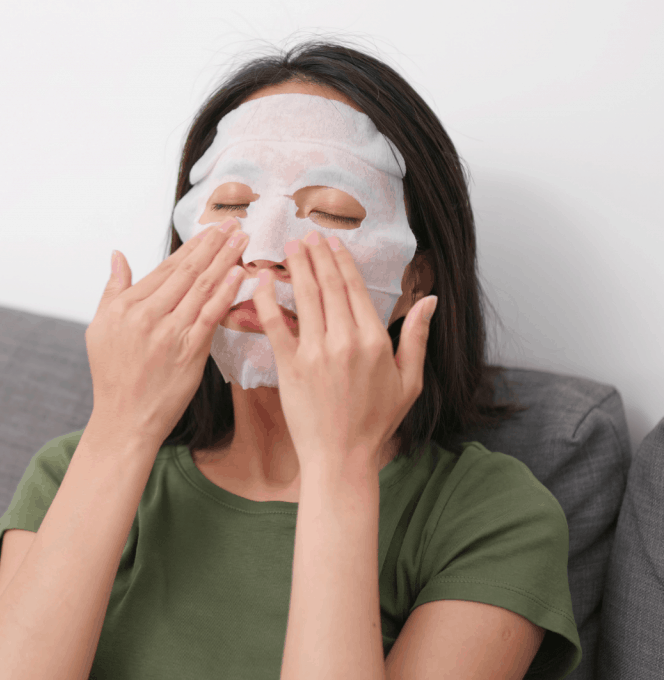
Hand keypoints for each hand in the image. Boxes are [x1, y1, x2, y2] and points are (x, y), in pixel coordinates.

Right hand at [86, 218, 249, 445]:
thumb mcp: (99, 328)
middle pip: (187, 272)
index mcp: (126, 306)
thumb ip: (112, 289)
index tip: (211, 230)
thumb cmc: (111, 376)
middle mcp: (147, 316)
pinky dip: (226, 293)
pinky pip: (211, 316)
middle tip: (233, 224)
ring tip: (241, 240)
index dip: (191, 247)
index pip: (165, 268)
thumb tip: (118, 255)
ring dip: (225, 261)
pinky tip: (240, 275)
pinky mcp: (189, 353)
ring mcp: (169, 334)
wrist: (124, 419)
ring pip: (202, 288)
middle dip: (212, 245)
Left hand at [251, 232, 436, 479]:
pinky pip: (275, 325)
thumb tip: (430, 299)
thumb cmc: (376, 422)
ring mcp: (316, 353)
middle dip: (318, 256)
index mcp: (376, 342)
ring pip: (306, 298)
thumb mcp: (409, 381)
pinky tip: (262, 280)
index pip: (356, 290)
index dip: (343, 262)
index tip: (333, 243)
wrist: (341, 457)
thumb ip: (418, 337)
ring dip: (297, 267)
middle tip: (307, 235)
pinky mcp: (290, 366)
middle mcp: (346, 341)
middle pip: (330, 286)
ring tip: (290, 247)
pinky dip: (266, 299)